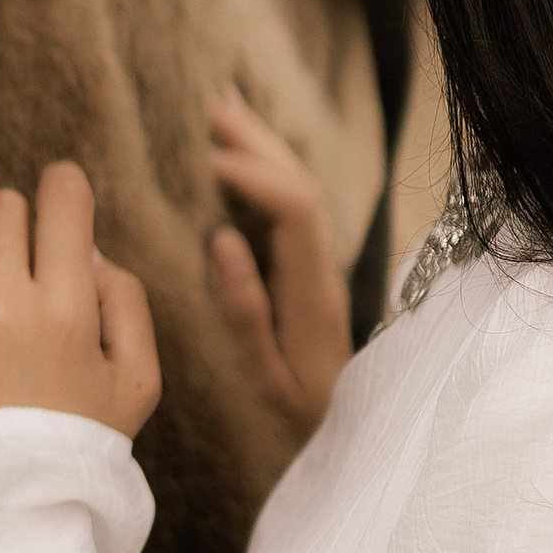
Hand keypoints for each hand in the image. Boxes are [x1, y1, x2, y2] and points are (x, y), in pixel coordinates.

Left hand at [0, 164, 161, 445]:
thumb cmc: (76, 454)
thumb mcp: (136, 386)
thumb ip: (125, 302)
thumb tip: (87, 251)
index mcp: (61, 311)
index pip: (61, 196)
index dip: (67, 192)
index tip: (64, 203)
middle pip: (0, 206)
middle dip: (19, 230)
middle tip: (27, 276)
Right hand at [206, 87, 352, 447]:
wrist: (348, 447)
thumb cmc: (298, 424)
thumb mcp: (265, 380)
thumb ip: (245, 312)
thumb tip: (222, 240)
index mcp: (311, 291)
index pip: (293, 208)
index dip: (251, 173)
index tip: (204, 156)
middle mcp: (322, 271)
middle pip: (301, 184)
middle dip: (256, 140)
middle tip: (208, 105)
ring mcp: (319, 272)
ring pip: (300, 190)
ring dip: (262, 147)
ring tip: (221, 110)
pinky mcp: (308, 278)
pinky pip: (291, 209)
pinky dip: (264, 173)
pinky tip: (239, 159)